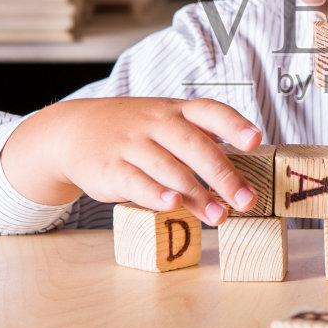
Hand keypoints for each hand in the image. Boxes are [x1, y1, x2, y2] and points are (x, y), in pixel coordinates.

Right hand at [1, 97, 263, 223]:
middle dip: (224, 175)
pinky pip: (137, 182)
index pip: (210, 111)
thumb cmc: (133, 132)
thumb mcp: (165, 123)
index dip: (234, 125)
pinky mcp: (111, 169)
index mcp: (176, 111)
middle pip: (196, 147)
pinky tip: (173, 205)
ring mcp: (132, 145)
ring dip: (197, 194)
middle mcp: (156, 124)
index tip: (255, 140)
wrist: (72, 131)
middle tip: (246, 200)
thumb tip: (239, 175)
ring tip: (220, 216)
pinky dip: (156, 195)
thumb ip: (199, 142)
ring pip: (170, 169)